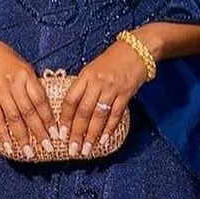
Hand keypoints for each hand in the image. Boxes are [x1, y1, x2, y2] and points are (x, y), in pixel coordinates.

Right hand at [0, 30, 54, 158]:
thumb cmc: (5, 58)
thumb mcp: (24, 66)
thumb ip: (33, 84)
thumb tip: (45, 106)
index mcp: (27, 75)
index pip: (40, 100)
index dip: (49, 117)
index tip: (56, 132)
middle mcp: (14, 85)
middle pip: (28, 112)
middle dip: (39, 131)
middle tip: (47, 147)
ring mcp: (0, 92)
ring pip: (13, 118)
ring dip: (22, 137)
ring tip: (29, 152)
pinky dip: (3, 134)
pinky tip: (9, 146)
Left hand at [61, 40, 151, 156]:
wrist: (138, 48)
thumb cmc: (113, 59)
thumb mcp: (93, 68)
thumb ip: (84, 86)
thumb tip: (73, 109)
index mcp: (85, 75)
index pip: (71, 100)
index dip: (65, 119)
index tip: (61, 134)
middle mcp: (97, 82)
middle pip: (83, 111)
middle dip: (76, 133)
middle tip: (72, 149)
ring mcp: (112, 88)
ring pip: (98, 116)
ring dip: (91, 135)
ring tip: (86, 150)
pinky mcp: (126, 93)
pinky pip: (115, 114)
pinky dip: (109, 129)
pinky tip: (103, 140)